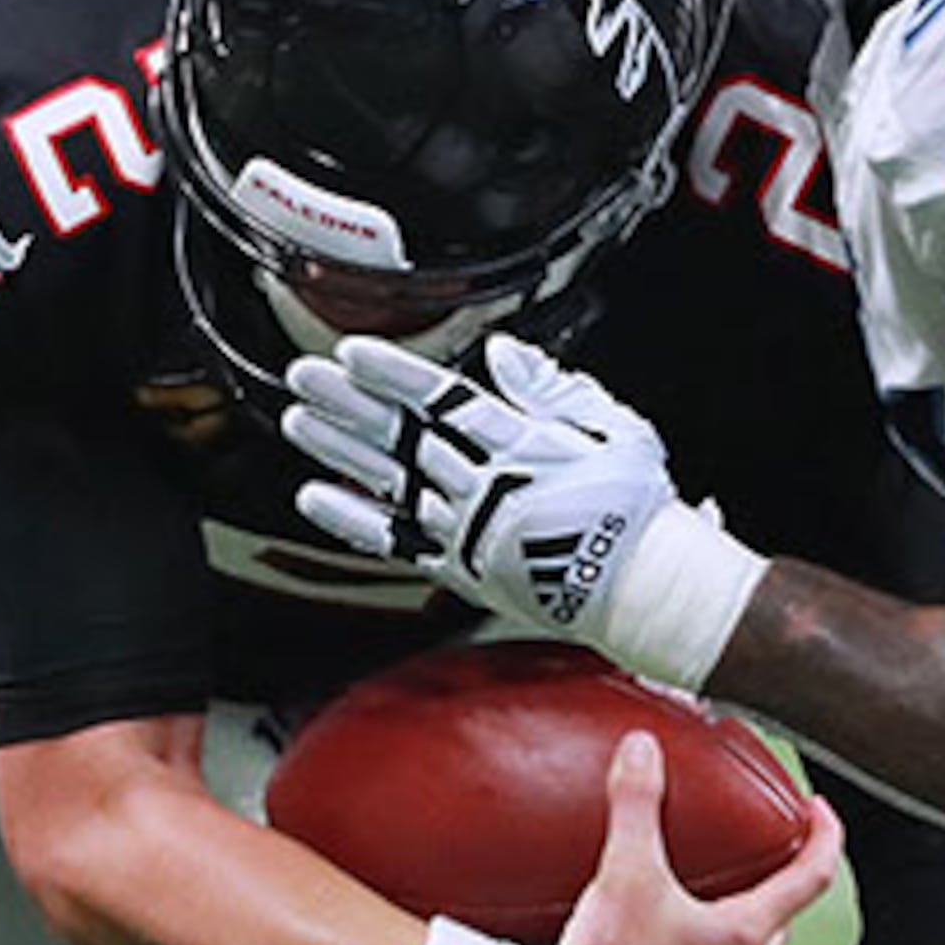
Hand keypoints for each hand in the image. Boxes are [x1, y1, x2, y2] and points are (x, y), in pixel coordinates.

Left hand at [281, 334, 765, 688]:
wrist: (646, 591)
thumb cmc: (636, 509)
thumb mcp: (614, 428)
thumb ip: (554, 389)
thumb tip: (503, 353)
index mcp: (524, 446)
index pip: (444, 400)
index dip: (394, 375)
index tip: (353, 353)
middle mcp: (486, 487)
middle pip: (404, 436)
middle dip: (349, 402)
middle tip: (305, 376)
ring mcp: (468, 531)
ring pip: (390, 482)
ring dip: (340, 451)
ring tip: (298, 421)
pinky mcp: (461, 569)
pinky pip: (395, 543)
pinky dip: (352, 520)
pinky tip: (315, 497)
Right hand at [515, 731, 836, 944]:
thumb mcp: (624, 871)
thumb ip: (636, 803)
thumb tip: (642, 753)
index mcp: (744, 937)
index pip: (811, 877)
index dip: (824, 836)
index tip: (818, 812)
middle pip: (780, 918)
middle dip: (772, 881)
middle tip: (751, 853)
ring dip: (736, 924)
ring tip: (701, 898)